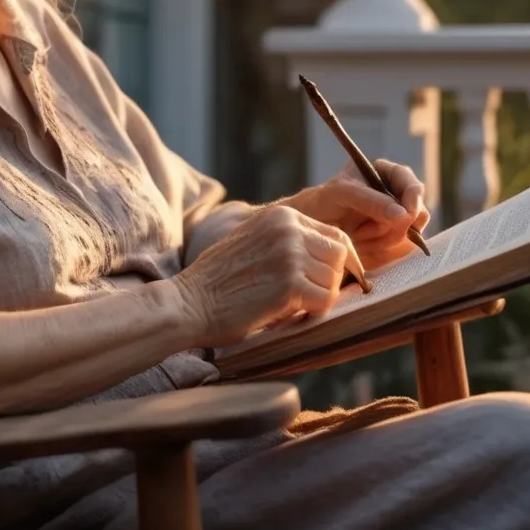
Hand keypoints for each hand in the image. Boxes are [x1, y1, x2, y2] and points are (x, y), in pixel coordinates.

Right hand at [172, 204, 366, 347]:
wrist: (189, 302)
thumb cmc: (218, 281)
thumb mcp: (253, 242)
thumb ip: (286, 242)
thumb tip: (332, 260)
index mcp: (281, 216)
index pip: (334, 235)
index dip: (338, 262)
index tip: (329, 281)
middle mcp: (289, 228)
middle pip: (340, 255)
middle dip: (329, 279)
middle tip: (307, 298)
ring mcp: (290, 254)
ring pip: (334, 280)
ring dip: (318, 297)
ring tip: (289, 305)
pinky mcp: (291, 284)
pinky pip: (326, 301)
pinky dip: (313, 313)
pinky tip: (288, 314)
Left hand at [285, 160, 429, 270]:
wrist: (312, 228)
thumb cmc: (322, 202)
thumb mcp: (341, 194)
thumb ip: (371, 200)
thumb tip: (404, 214)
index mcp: (385, 174)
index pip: (411, 184)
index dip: (414, 198)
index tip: (407, 214)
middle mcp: (395, 196)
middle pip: (417, 213)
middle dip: (394, 225)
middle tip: (366, 228)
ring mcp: (395, 220)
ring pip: (409, 234)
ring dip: (383, 238)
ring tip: (356, 233)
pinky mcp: (390, 240)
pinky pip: (398, 249)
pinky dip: (379, 248)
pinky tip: (360, 241)